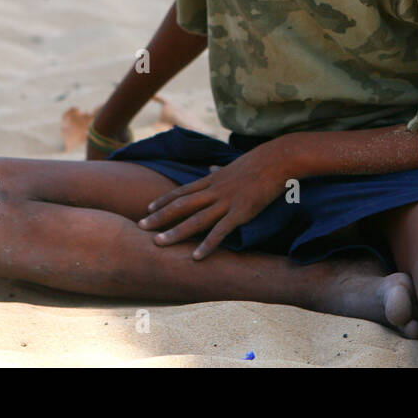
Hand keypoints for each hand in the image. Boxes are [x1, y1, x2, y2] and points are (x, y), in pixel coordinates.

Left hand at [138, 141, 290, 258]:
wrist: (277, 160)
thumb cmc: (259, 162)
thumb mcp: (234, 164)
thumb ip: (220, 169)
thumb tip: (211, 166)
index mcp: (213, 180)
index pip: (182, 191)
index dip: (164, 200)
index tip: (147, 209)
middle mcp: (215, 190)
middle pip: (182, 205)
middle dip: (160, 217)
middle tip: (140, 227)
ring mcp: (227, 201)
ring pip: (196, 219)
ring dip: (176, 232)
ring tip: (158, 243)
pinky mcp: (241, 212)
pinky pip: (220, 231)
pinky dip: (207, 244)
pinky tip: (196, 256)